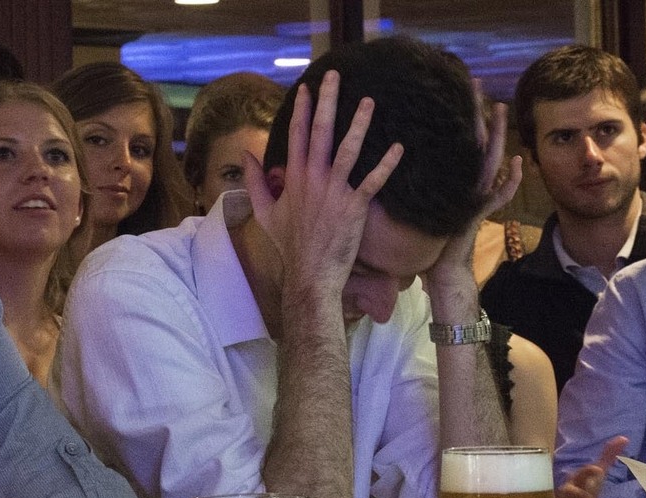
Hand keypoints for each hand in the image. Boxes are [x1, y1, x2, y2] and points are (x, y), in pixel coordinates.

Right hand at [243, 70, 402, 293]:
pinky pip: (372, 180)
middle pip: (320, 132)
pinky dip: (386, 164)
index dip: (302, 109)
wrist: (309, 274)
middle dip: (327, 101)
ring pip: (348, 149)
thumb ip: (255, 182)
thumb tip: (247, 156)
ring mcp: (334, 191)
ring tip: (369, 101)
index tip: (307, 88)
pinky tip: (398, 146)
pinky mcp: (354, 207)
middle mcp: (313, 179)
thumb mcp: (264, 212)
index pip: (296, 135)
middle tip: (334, 75)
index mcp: (294, 178)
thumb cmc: (289, 245)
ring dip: (359, 123)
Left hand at [425, 81, 522, 293]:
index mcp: (451, 180)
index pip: (452, 140)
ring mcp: (475, 197)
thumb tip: (386, 159)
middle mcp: (466, 184)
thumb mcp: (415, 204)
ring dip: (496, 136)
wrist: (440, 271)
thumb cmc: (426, 240)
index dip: (451, 116)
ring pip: (489, 160)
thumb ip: (411, 184)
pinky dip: (507, 181)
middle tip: (474, 83)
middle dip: (476, 113)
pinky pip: (498, 196)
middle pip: (474, 141)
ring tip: (499, 109)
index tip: (446, 88)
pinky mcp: (478, 215)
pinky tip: (513, 163)